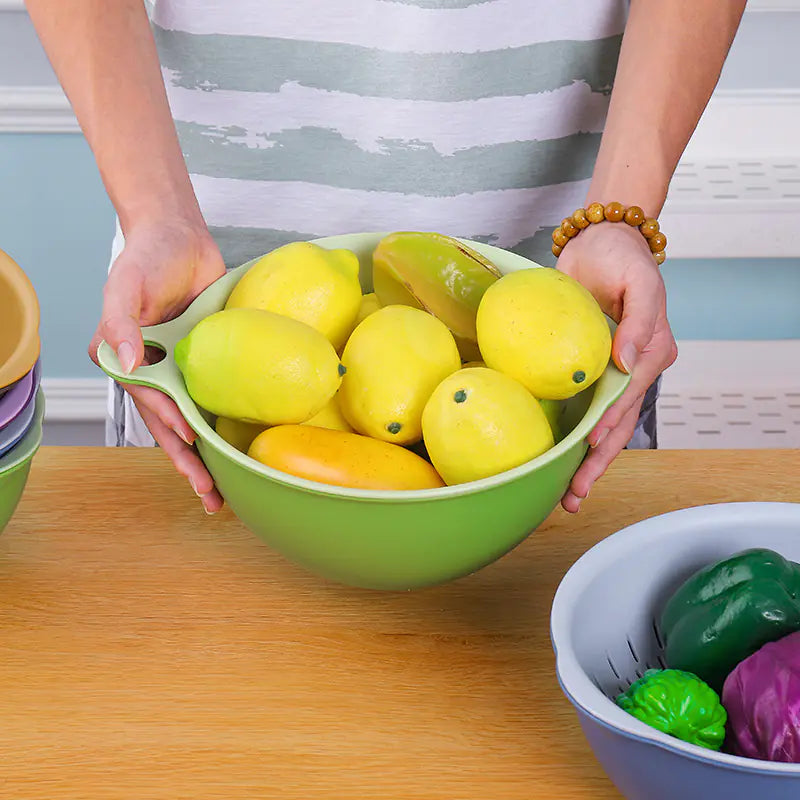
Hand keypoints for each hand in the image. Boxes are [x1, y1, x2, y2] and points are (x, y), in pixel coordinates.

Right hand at [89, 219, 226, 513]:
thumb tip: (129, 365)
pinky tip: (242, 443)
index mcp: (132, 364)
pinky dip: (228, 419)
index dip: (172, 429)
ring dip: (209, 454)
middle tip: (211, 497)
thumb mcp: (126, 287)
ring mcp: (188, 368)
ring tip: (225, 488)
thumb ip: (119, 325)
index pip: (153, 406)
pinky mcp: (214, 358)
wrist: (179, 235)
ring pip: (198, 418)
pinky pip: (222, 393)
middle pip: (174, 427)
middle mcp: (159, 373)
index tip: (194, 449)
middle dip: (190, 463)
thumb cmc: (145, 259)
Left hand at [555, 221, 677, 512]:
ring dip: (586, 463)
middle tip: (575, 495)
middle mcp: (634, 371)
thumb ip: (641, 321)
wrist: (599, 244)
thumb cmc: (621, 259)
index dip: (610, 424)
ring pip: (601, 428)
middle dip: (596, 462)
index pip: (628, 398)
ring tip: (569, 496)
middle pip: (617, 426)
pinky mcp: (588, 373)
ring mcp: (611, 376)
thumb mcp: (639, 282)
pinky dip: (573, 440)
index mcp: (652, 354)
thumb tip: (627, 362)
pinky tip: (559, 463)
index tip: (590, 447)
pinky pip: (582, 411)